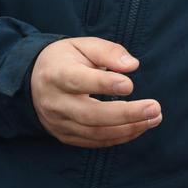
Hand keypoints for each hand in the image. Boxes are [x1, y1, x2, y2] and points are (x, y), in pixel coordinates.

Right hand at [30, 37, 160, 147]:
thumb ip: (107, 52)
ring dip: (128, 128)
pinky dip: (119, 137)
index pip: (79, 81)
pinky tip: (139, 127)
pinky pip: (94, 142)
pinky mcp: (65, 136)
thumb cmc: (65, 59)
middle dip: (125, 114)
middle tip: (154, 108)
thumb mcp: (83, 45)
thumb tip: (132, 65)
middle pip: (89, 114)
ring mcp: (59, 123)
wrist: (33, 80)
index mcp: (56, 74)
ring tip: (154, 118)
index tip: (130, 85)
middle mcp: (55, 102)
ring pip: (94, 133)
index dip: (104, 85)